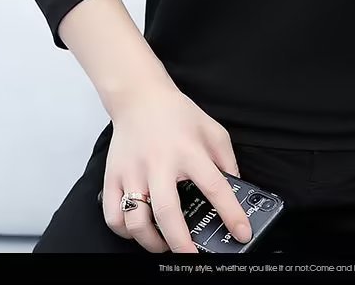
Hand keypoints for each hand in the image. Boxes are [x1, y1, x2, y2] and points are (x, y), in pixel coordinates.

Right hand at [100, 80, 252, 252]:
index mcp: (189, 150)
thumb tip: (236, 191)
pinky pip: (114, 216)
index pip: (215, 187)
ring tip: (166, 245)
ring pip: (136, 221)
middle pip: (168, 213)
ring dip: (152, 242)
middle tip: (194, 258)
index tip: (242, 234)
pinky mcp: (112, 176)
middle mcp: (160, 163)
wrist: (140, 97)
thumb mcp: (212, 129)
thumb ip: (227, 160)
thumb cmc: (178, 114)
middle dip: (182, 244)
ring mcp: (133, 171)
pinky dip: (126, 232)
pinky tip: (140, 230)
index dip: (231, 214)